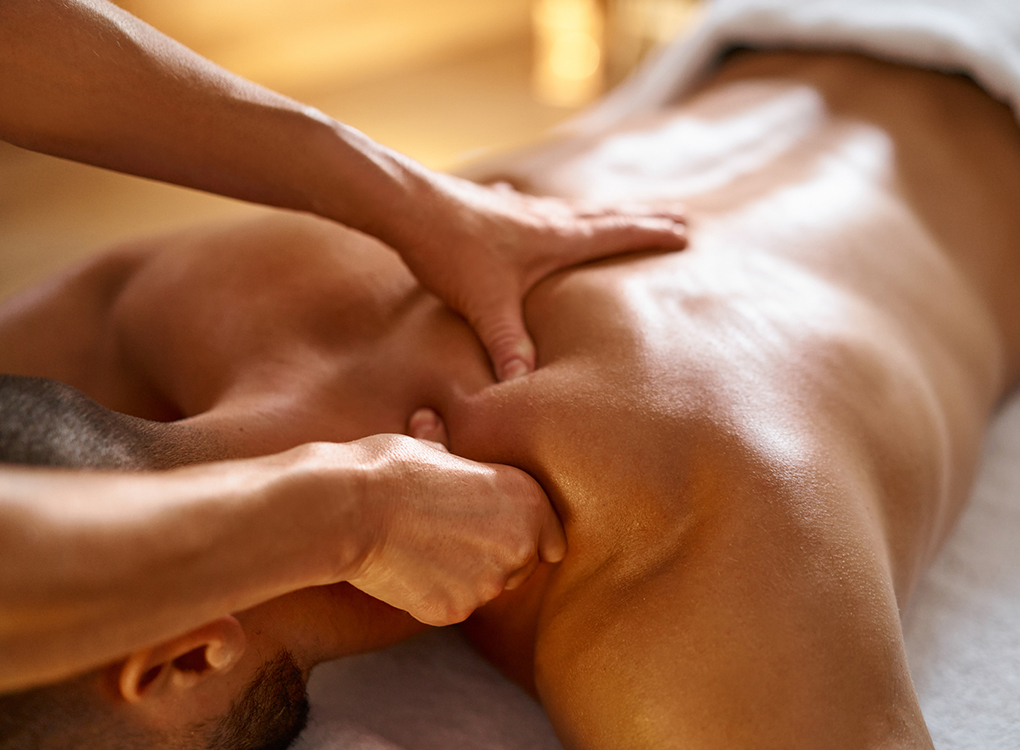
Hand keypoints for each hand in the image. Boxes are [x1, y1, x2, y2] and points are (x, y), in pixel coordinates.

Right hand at [344, 432, 565, 625]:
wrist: (348, 509)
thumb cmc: (389, 467)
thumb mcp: (434, 448)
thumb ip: (456, 458)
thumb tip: (432, 425)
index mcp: (527, 498)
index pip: (552, 538)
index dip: (528, 535)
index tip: (501, 531)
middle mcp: (520, 544)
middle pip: (522, 566)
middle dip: (496, 557)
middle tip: (451, 535)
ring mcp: (489, 583)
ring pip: (487, 589)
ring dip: (465, 576)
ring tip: (424, 547)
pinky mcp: (456, 610)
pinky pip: (454, 606)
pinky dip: (435, 594)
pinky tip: (408, 568)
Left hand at [397, 174, 686, 380]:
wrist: (407, 207)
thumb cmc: (450, 252)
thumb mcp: (485, 306)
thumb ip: (508, 345)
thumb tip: (525, 385)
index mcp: (554, 239)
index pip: (614, 234)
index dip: (651, 234)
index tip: (685, 232)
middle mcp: (543, 219)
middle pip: (603, 216)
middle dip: (640, 219)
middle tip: (675, 215)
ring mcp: (516, 210)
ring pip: (569, 210)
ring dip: (598, 212)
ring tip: (612, 212)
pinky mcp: (488, 208)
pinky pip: (523, 207)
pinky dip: (534, 207)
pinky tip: (517, 199)